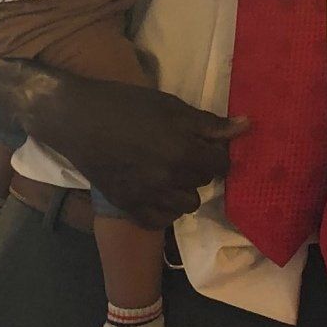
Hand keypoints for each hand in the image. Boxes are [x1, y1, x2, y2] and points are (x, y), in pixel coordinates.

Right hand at [34, 72, 248, 229]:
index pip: (222, 165)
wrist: (78, 119)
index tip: (201, 144)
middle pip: (204, 184)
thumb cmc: (127, 105)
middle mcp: (171, 181)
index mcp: (185, 152)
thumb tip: (247, 127)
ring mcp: (149, 197)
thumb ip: (210, 124)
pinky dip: (163, 210)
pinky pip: (161, 221)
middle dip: (197, 168)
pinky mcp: (129, 207)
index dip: (215, 152)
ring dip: (182, 191)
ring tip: (167, 172)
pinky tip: (154, 191)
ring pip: (186, 206)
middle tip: (179, 152)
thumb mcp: (172, 107)